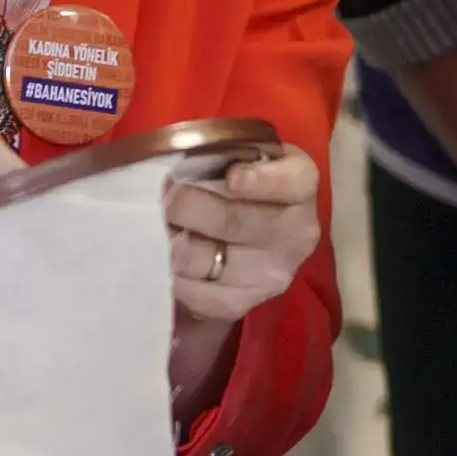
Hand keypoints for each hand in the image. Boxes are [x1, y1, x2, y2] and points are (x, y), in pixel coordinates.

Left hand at [166, 144, 320, 326]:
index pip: (293, 182)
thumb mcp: (240, 157)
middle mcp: (295, 233)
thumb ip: (221, 152)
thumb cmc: (236, 184)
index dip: (263, 181)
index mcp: (300, 186)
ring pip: (203, 258)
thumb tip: (174, 157)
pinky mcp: (243, 303)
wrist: (248, 241)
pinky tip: (162, 259)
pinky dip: (171, 276)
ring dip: (169, 242)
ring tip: (156, 227)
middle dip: (186, 206)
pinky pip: (196, 294)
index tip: (232, 177)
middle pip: (233, 222)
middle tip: (162, 198)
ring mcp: (271, 273)